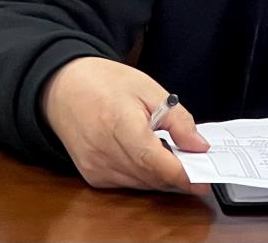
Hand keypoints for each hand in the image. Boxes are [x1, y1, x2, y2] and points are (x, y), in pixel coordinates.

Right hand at [40, 56, 210, 190]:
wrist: (64, 88)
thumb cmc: (106, 82)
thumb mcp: (149, 88)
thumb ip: (177, 119)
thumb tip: (199, 145)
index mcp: (119, 124)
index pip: (154, 162)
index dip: (182, 174)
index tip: (203, 178)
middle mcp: (104, 152)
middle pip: (150, 177)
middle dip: (177, 176)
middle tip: (198, 165)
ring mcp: (95, 168)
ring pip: (140, 184)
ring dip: (162, 176)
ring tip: (177, 157)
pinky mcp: (92, 176)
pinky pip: (127, 183)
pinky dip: (144, 176)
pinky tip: (152, 159)